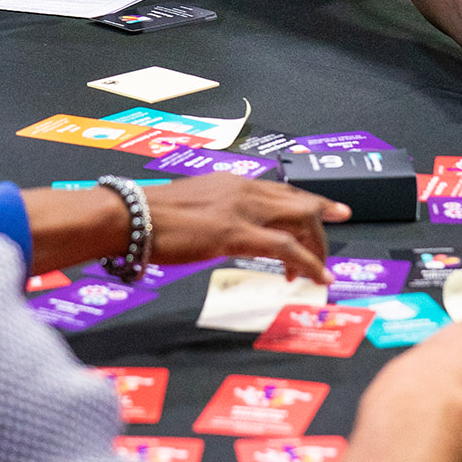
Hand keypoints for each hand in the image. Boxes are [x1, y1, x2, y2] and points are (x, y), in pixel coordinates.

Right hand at [147, 174, 350, 281]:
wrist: (130, 216)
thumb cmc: (149, 217)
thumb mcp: (192, 207)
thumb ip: (215, 213)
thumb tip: (222, 229)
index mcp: (232, 183)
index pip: (282, 190)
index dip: (310, 201)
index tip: (330, 209)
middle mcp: (243, 190)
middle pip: (299, 203)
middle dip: (322, 223)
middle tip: (331, 247)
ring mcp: (242, 210)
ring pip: (299, 221)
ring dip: (316, 248)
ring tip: (323, 271)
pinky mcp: (236, 233)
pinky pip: (285, 247)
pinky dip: (308, 262)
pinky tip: (317, 277)